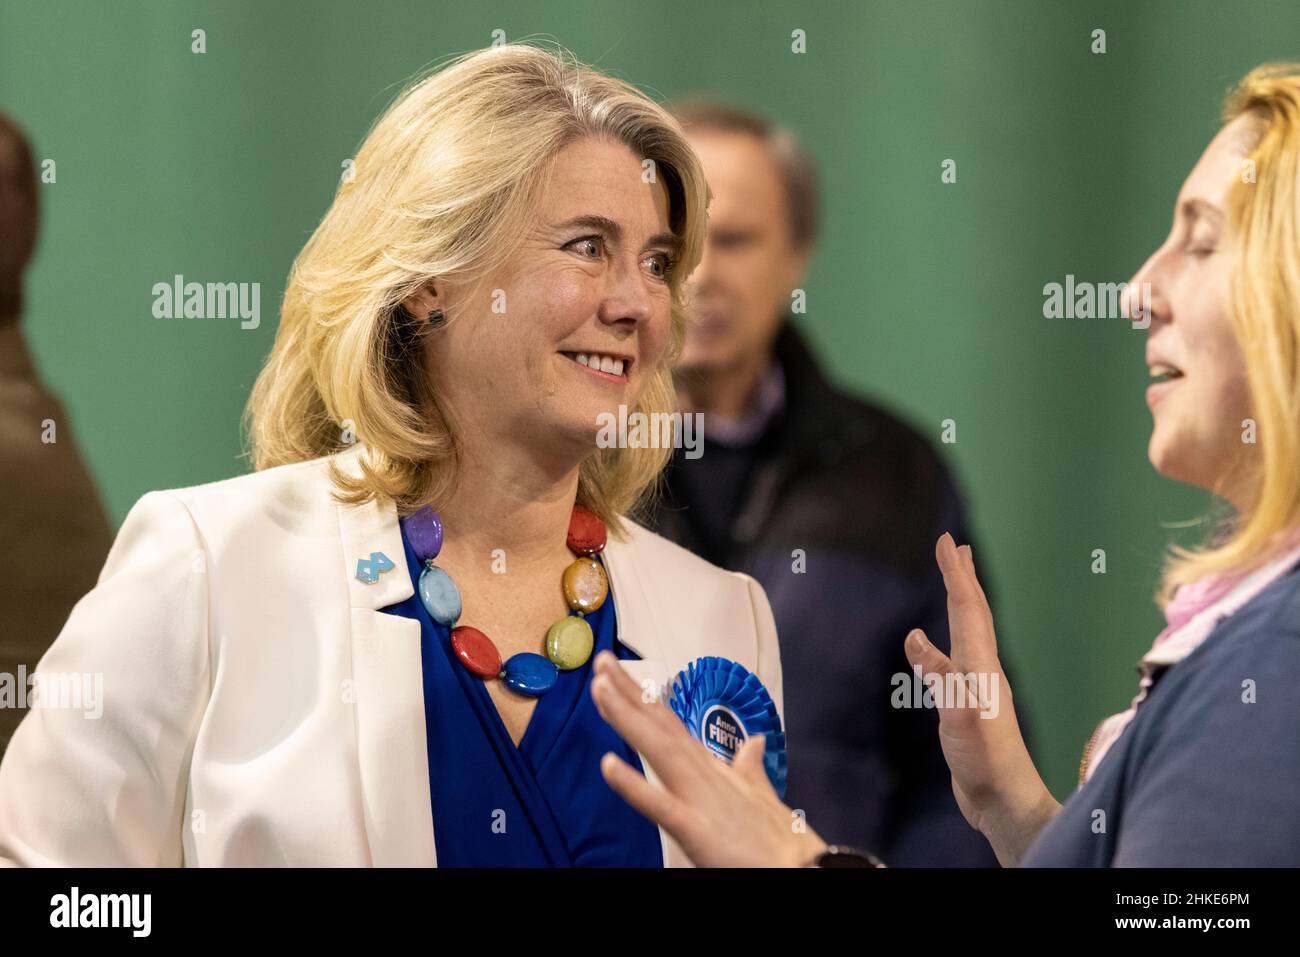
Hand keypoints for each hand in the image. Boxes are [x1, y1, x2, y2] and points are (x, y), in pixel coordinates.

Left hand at [590, 650, 827, 866]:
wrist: (805, 872)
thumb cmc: (780, 842)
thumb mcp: (761, 796)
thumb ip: (749, 768)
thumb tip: (753, 742)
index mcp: (712, 769)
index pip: (669, 724)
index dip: (642, 697)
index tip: (616, 673)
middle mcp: (702, 775)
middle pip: (659, 726)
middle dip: (628, 693)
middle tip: (601, 661)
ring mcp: (698, 798)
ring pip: (657, 750)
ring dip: (627, 718)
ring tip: (601, 689)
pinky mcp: (695, 829)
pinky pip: (659, 806)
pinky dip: (634, 786)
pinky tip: (609, 765)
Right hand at [903, 533, 1059, 865]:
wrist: (1005, 801)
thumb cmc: (986, 762)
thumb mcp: (960, 719)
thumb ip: (941, 678)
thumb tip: (915, 637)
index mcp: (981, 667)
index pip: (967, 610)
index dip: (956, 574)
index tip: (946, 542)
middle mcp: (982, 670)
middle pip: (973, 614)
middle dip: (963, 577)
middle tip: (954, 546)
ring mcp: (976, 688)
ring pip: (967, 633)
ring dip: (960, 602)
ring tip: (955, 581)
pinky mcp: (967, 705)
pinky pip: (955, 657)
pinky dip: (944, 639)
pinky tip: (932, 646)